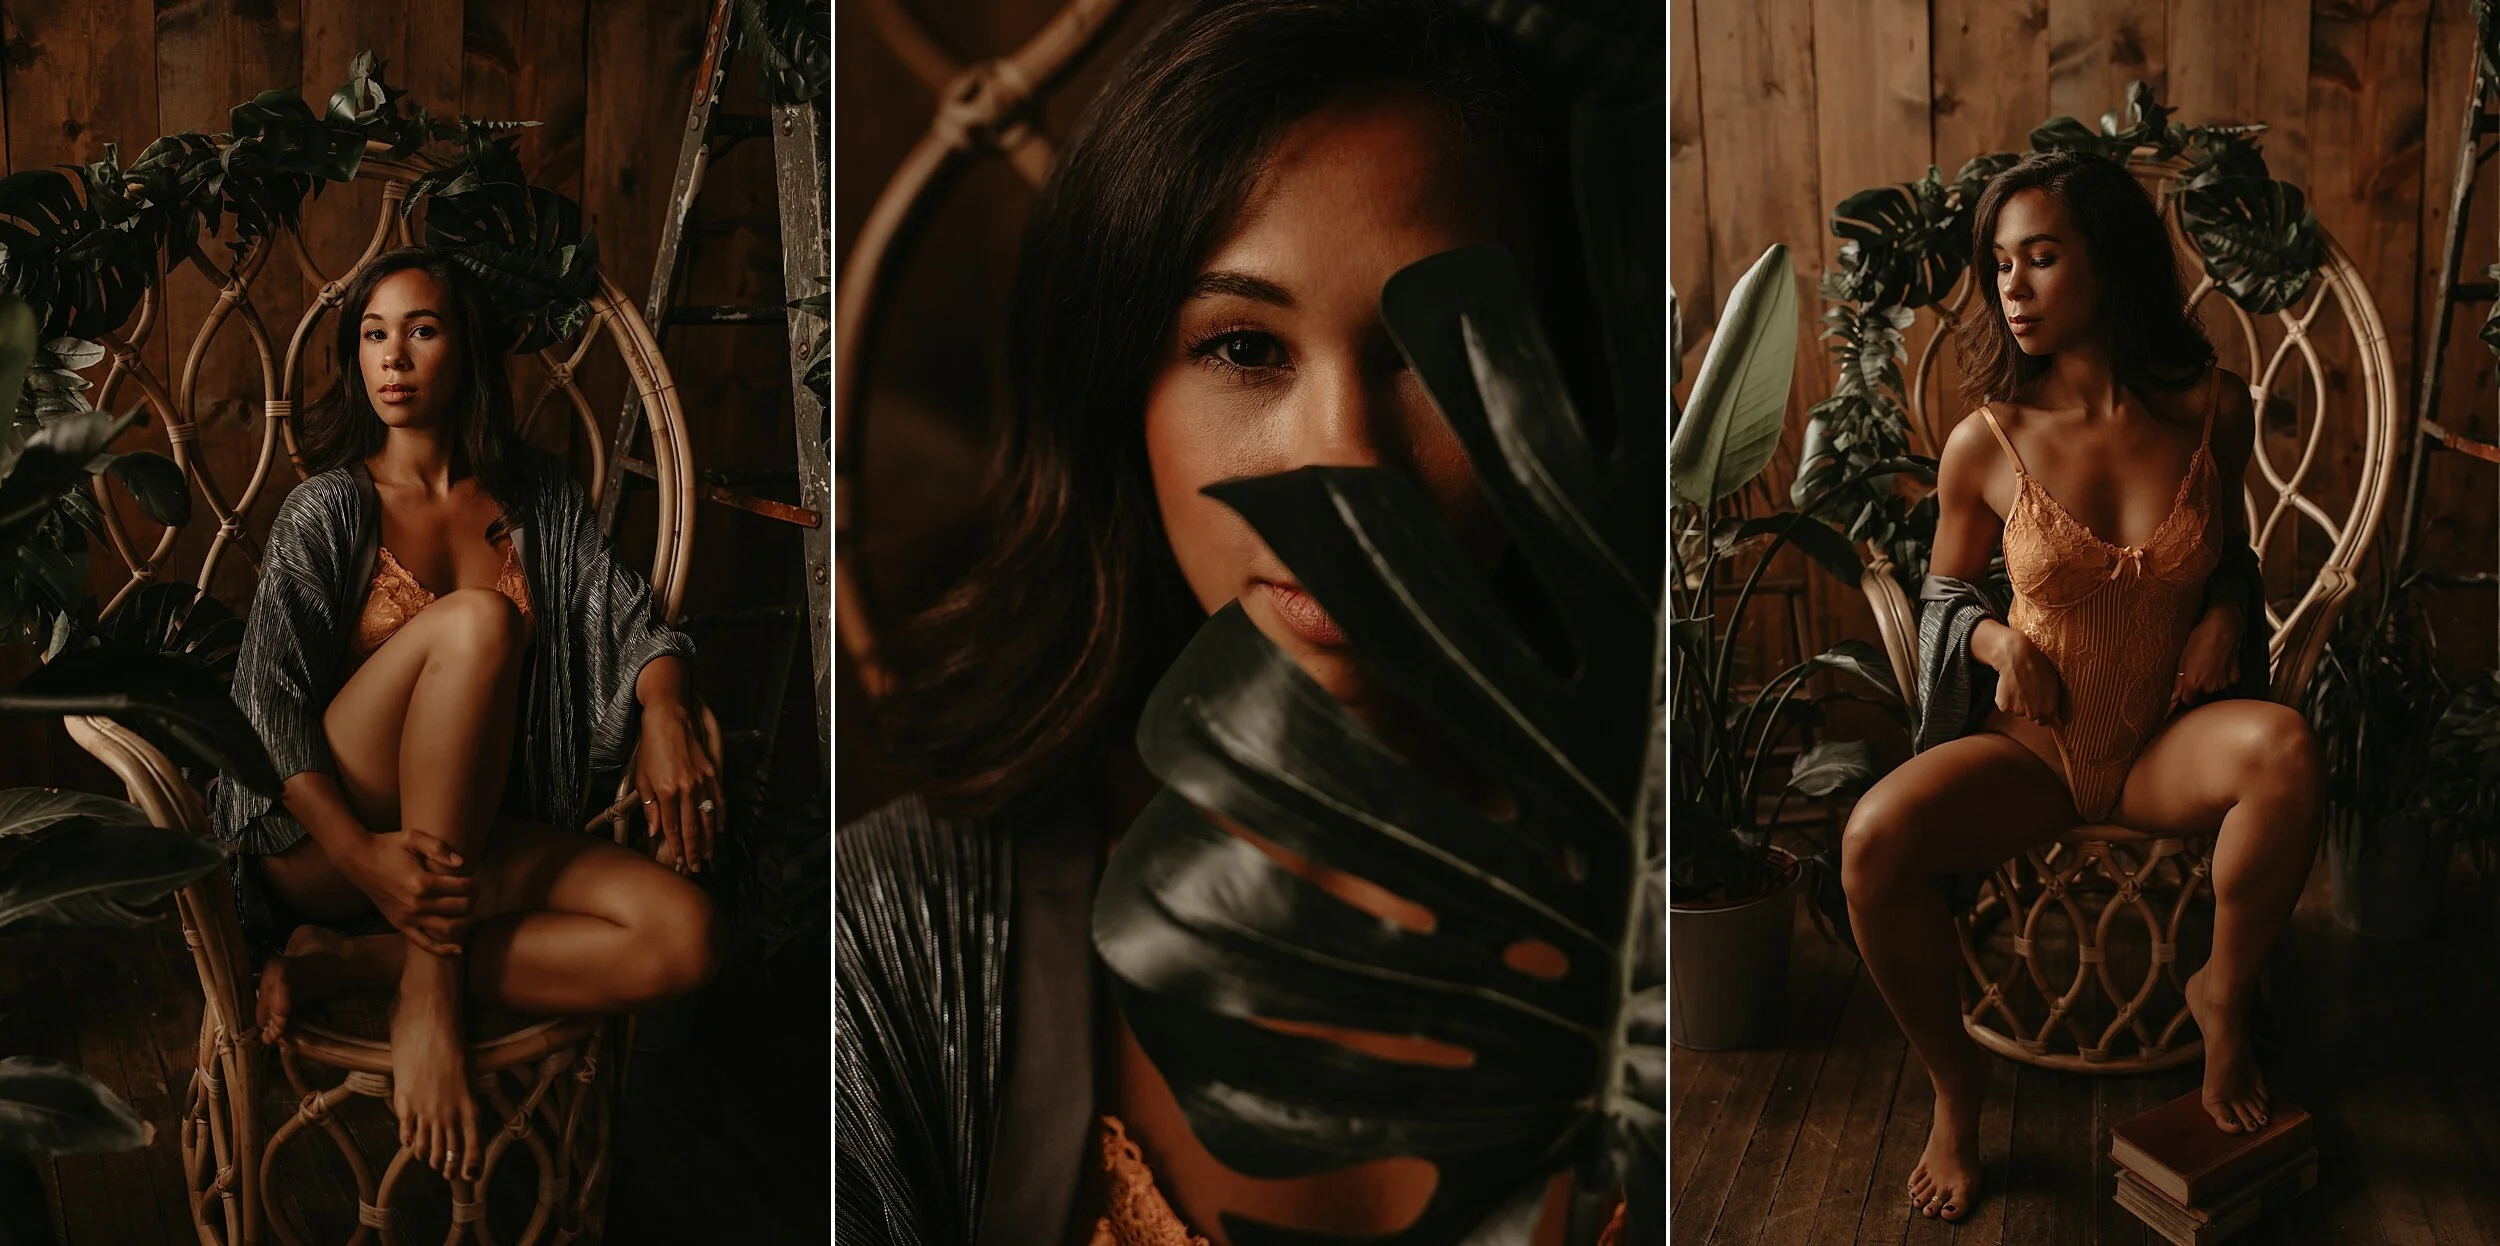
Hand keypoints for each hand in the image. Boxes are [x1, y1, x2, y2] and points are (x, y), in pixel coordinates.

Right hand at [341, 830, 472, 955]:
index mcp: (421, 882)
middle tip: (475, 889)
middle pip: (459, 908)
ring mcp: (407, 918)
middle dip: (473, 898)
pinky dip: (443, 949)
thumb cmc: (387, 846)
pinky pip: (424, 944)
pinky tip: (459, 949)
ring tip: (469, 909)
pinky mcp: (400, 925)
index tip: (475, 875)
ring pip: (447, 929)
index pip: (461, 887)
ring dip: (465, 921)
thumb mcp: (412, 837)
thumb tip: (461, 862)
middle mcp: (415, 904)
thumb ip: (438, 847)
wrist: (358, 860)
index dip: (473, 881)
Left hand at [634, 701, 722, 874]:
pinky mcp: (711, 773)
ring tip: (707, 856)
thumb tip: (656, 831)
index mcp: (666, 792)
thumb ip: (650, 807)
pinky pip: (718, 800)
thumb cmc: (651, 748)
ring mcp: (701, 781)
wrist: (669, 719)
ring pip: (707, 818)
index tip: (679, 862)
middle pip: (691, 828)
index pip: (672, 828)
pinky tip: (718, 830)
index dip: (676, 848)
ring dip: (707, 840)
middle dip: (693, 851)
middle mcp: (686, 789)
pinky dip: (719, 817)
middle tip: (696, 867)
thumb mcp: (642, 778)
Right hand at [1980, 622, 2064, 725]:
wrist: (2019, 655)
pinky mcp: (2004, 706)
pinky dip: (2006, 698)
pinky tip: (2010, 686)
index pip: (2047, 722)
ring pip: (2018, 712)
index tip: (2040, 702)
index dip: (2044, 712)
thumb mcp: (2054, 686)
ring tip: (2019, 685)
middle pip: (2032, 718)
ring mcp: (2018, 711)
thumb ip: (2056, 708)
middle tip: (2029, 690)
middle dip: (2031, 708)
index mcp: (2050, 709)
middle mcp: (2034, 714)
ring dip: (2018, 702)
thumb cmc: (2039, 668)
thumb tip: (2060, 727)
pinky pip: (2006, 706)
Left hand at [2173, 607, 2242, 710]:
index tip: (2186, 689)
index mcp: (2193, 683)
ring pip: (2215, 686)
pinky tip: (2221, 662)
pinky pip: (2228, 680)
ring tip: (2210, 662)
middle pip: (2202, 692)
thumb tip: (2173, 698)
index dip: (2186, 694)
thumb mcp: (2182, 658)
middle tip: (2199, 667)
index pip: (2188, 701)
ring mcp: (2223, 681)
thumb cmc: (2199, 640)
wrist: (2222, 627)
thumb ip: (2178, 681)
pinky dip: (2225, 674)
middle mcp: (2209, 686)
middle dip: (2200, 684)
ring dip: (2212, 679)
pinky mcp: (2235, 675)